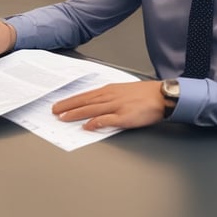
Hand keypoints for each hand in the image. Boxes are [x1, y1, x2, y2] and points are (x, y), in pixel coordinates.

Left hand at [52, 80, 166, 130]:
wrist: (161, 96)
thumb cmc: (144, 94)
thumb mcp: (122, 91)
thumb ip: (109, 97)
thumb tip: (95, 104)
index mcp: (109, 90)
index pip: (85, 95)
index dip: (70, 100)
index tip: (59, 104)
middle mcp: (110, 96)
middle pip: (84, 101)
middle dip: (68, 106)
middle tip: (54, 111)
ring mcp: (117, 106)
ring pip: (91, 109)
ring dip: (76, 113)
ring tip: (63, 118)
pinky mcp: (125, 116)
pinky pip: (107, 120)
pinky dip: (96, 122)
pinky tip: (87, 126)